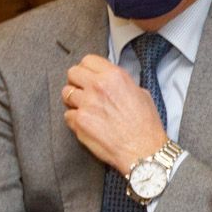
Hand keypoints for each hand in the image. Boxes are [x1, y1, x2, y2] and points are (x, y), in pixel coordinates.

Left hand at [62, 54, 167, 173]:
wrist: (143, 151)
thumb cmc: (146, 126)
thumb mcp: (141, 94)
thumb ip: (122, 84)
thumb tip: (111, 82)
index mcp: (115, 76)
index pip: (88, 60)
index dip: (88, 68)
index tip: (88, 75)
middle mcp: (98, 87)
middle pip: (72, 73)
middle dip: (76, 81)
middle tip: (83, 90)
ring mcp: (86, 104)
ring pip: (66, 93)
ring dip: (73, 100)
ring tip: (85, 108)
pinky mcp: (79, 122)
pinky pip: (68, 115)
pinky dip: (75, 119)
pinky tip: (87, 124)